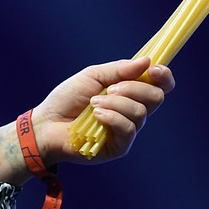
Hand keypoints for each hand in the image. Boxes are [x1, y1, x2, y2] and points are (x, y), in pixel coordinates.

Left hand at [30, 56, 175, 164]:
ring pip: (140, 112)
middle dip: (135, 88)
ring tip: (93, 104)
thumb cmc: (66, 100)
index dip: (163, 76)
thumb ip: (119, 70)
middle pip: (156, 98)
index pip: (160, 86)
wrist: (45, 124)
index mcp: (130, 93)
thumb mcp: (92, 76)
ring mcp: (127, 130)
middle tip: (110, 88)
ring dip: (116, 103)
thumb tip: (147, 61)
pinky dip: (113, 118)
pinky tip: (96, 115)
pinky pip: (128, 129)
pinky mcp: (119, 147)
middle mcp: (132, 112)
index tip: (154, 69)